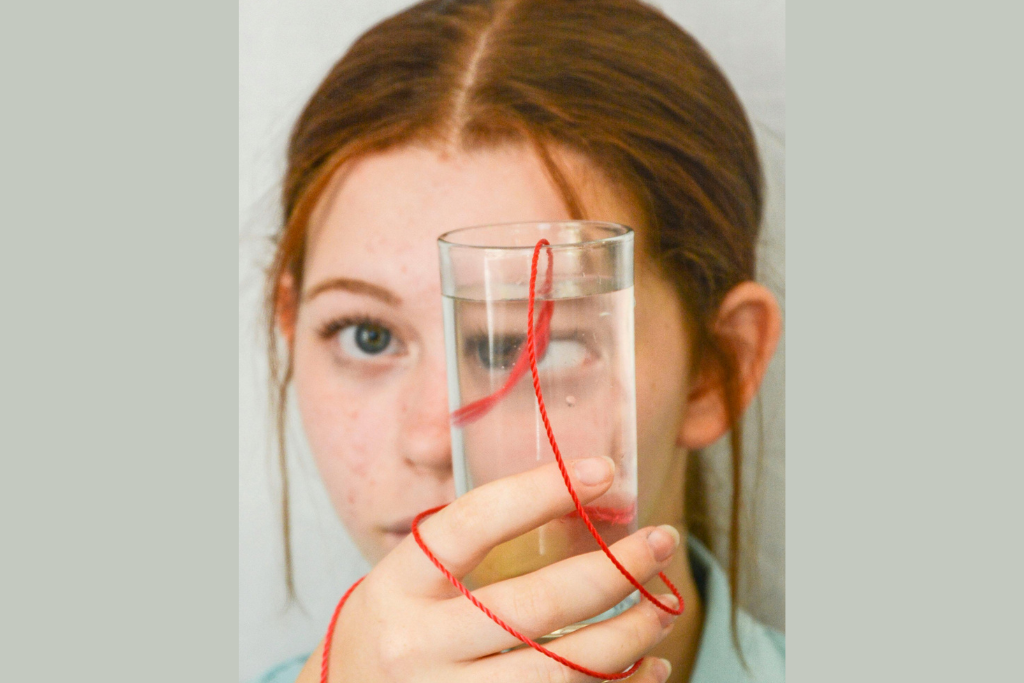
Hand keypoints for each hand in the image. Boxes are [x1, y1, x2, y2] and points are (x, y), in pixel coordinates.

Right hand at [297, 456, 679, 682]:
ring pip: (560, 668)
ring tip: (663, 605)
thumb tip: (573, 502)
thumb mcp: (404, 583)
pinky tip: (648, 666)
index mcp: (398, 585)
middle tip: (662, 540)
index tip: (604, 472)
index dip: (543, 491)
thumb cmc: (390, 634)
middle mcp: (415, 645)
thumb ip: (465, 549)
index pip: (473, 523)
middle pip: (536, 605)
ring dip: (628, 635)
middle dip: (615, 569)